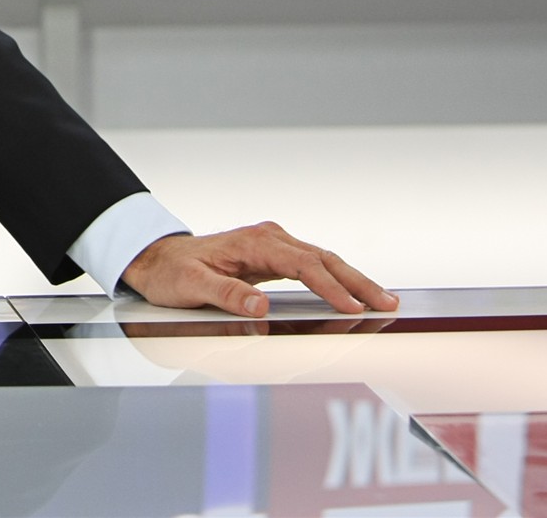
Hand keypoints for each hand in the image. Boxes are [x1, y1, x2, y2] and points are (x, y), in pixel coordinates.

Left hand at [120, 223, 398, 317]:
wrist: (158, 258)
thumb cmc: (173, 272)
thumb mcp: (191, 285)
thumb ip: (226, 294)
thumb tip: (260, 305)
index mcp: (254, 243)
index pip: (304, 264)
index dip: (330, 287)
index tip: (352, 307)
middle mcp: (269, 238)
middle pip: (323, 258)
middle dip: (358, 282)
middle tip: (388, 304)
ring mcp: (274, 245)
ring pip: (323, 260)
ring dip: (353, 280)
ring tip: (382, 301)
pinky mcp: (275, 255)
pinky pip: (313, 266)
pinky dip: (337, 279)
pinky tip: (353, 294)